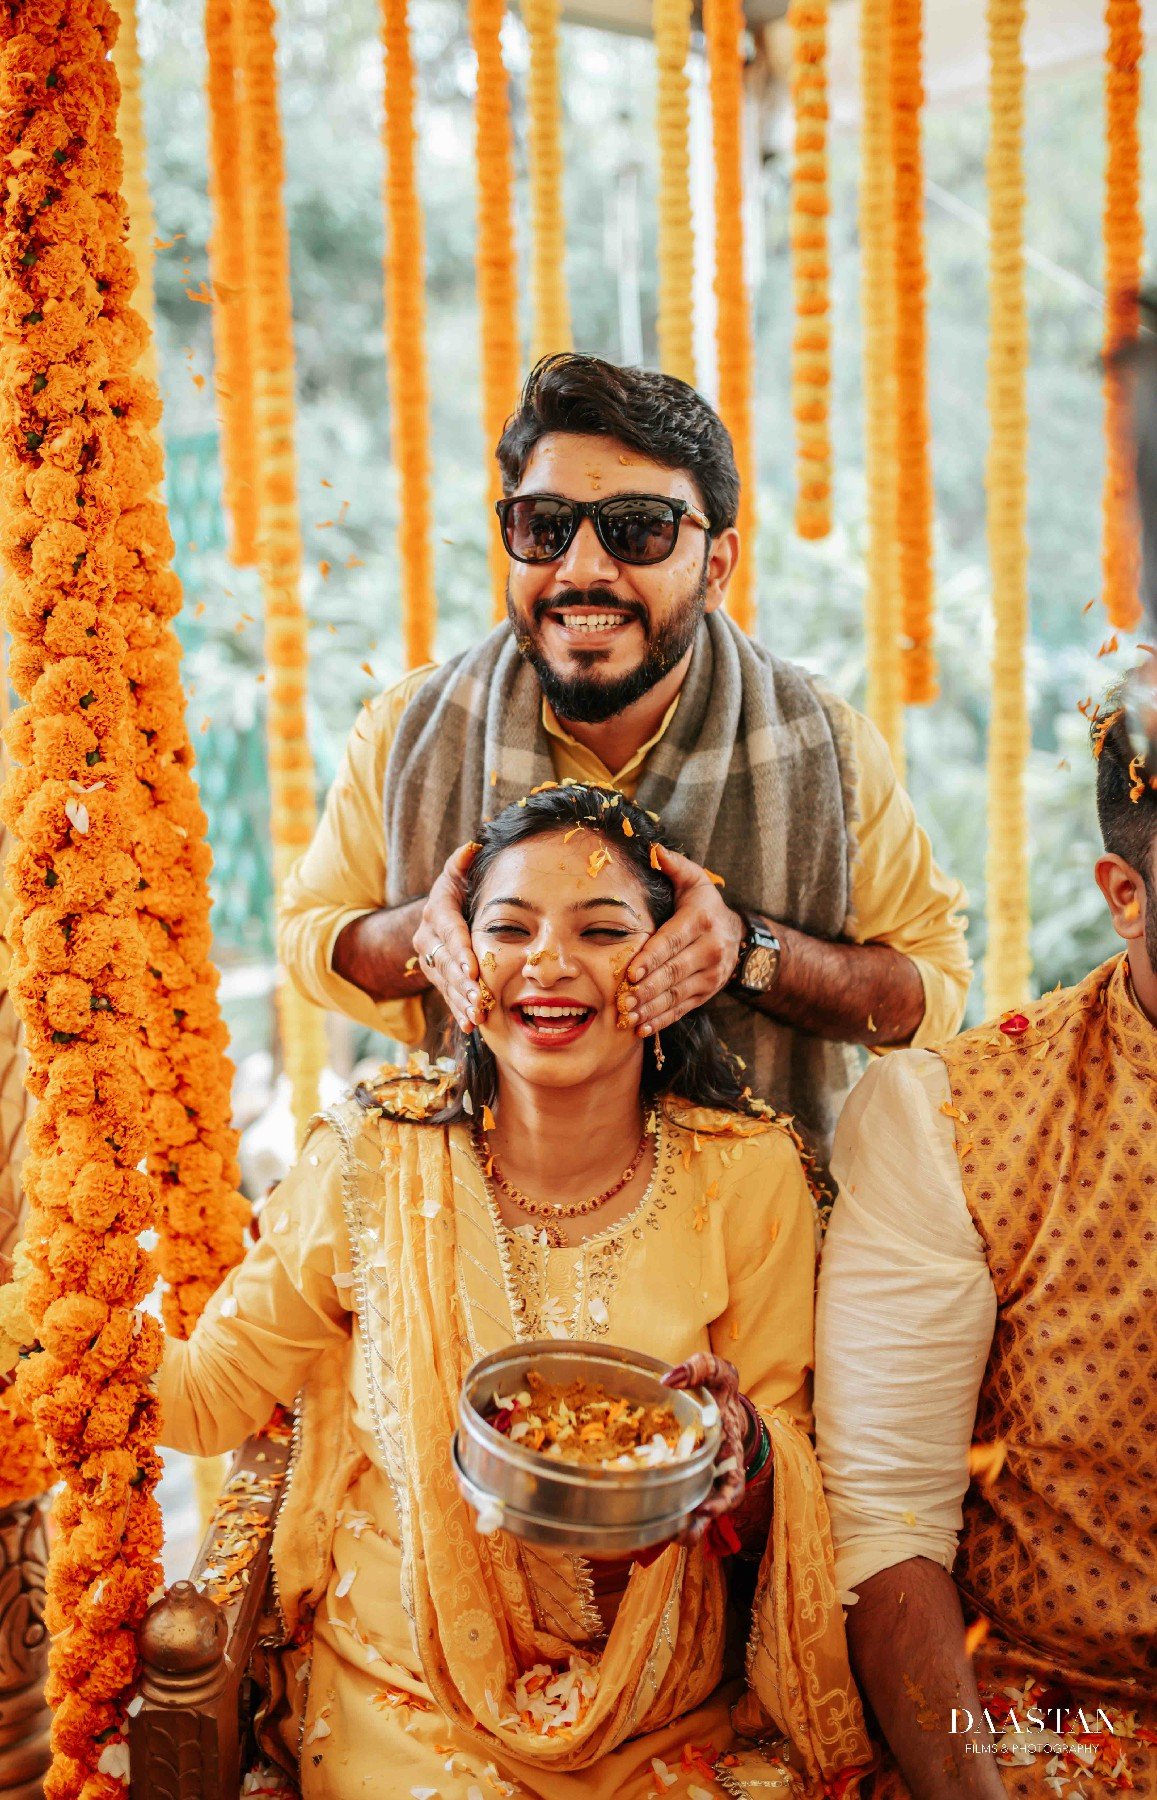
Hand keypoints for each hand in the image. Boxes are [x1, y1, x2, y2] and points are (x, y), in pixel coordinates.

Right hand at [411, 843, 480, 1033]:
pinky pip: (446, 995)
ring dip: (461, 1000)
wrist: (439, 913)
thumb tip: (474, 847)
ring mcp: (431, 960)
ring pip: (445, 982)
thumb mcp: (458, 872)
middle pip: (445, 961)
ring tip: (476, 1016)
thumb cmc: (459, 888)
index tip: (472, 966)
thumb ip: (464, 862)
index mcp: (436, 910)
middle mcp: (428, 936)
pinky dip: (458, 1011)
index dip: (460, 948)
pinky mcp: (437, 977)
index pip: (448, 930)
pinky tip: (469, 1026)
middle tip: (477, 998)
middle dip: (462, 981)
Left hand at [621, 847, 744, 1036]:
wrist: (739, 938)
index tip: (631, 972)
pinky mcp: (705, 994)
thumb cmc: (704, 906)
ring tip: (628, 1016)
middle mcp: (709, 950)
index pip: (672, 942)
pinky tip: (641, 1027)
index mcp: (700, 921)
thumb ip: (675, 866)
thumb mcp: (695, 882)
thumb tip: (655, 850)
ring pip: (676, 995)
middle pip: (673, 973)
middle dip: (646, 989)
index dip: (651, 958)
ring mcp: (709, 976)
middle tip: (622, 999)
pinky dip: (661, 1020)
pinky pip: (681, 1009)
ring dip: (650, 1008)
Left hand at [662, 1351, 747, 1546]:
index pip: (732, 1485)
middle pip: (710, 1508)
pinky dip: (658, 1508)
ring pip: (690, 1511)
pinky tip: (635, 1512)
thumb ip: (698, 1368)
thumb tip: (668, 1378)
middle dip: (696, 1526)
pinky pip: (670, 1496)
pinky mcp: (677, 1475)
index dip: (721, 1501)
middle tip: (678, 1534)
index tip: (705, 1508)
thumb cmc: (718, 1386)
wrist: (716, 1396)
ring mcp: (696, 1476)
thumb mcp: (716, 1371)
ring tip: (655, 1536)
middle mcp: (715, 1470)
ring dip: (676, 1525)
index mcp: (728, 1450)